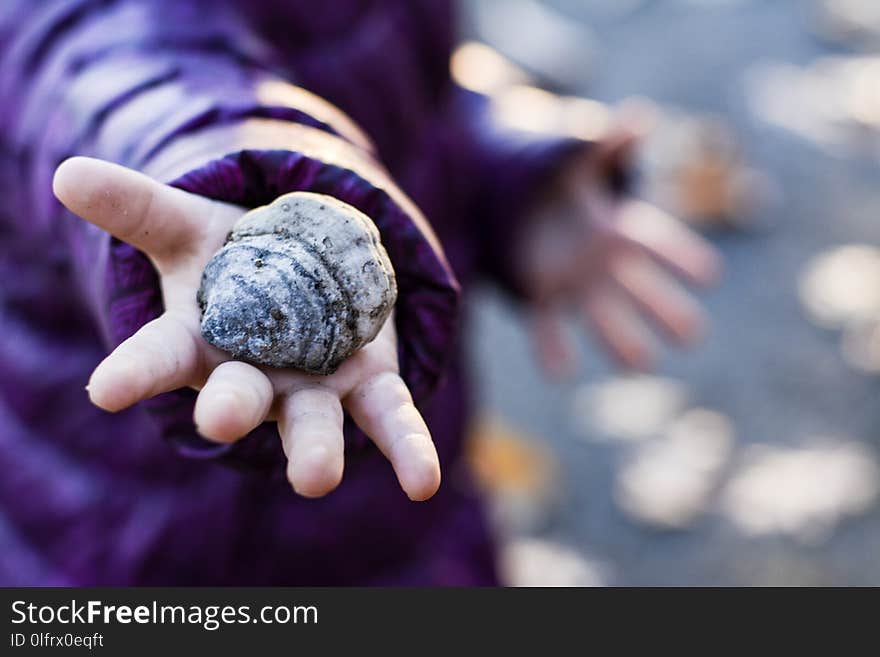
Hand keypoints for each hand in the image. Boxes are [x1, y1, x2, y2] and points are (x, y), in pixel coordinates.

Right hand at [53, 157, 439, 500]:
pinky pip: (390, 418)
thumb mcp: (185, 227)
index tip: (106, 390)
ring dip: (314, 449)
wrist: (301, 273)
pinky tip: (422, 483)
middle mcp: (253, 379)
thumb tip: (66, 173)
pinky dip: (406, 448)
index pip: (160, 359)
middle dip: (232, 408)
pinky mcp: (368, 387)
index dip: (135, 372)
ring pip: (315, 421)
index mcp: (201, 344)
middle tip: (222, 421)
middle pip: (240, 397)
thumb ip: (135, 207)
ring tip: (315, 478)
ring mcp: (312, 390)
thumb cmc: (232, 259)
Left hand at [519, 124, 721, 376]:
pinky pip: (549, 324)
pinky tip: (560, 373)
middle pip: (640, 290)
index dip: (682, 257)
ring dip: (620, 339)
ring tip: (641, 366)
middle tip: (693, 335)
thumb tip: (637, 117)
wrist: (511, 201)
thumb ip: (608, 142)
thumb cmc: (556, 177)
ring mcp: (574, 282)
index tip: (710, 275)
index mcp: (618, 228)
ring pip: (603, 315)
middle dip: (665, 310)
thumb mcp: (580, 156)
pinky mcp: (541, 294)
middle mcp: (602, 263)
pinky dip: (553, 348)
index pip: (656, 243)